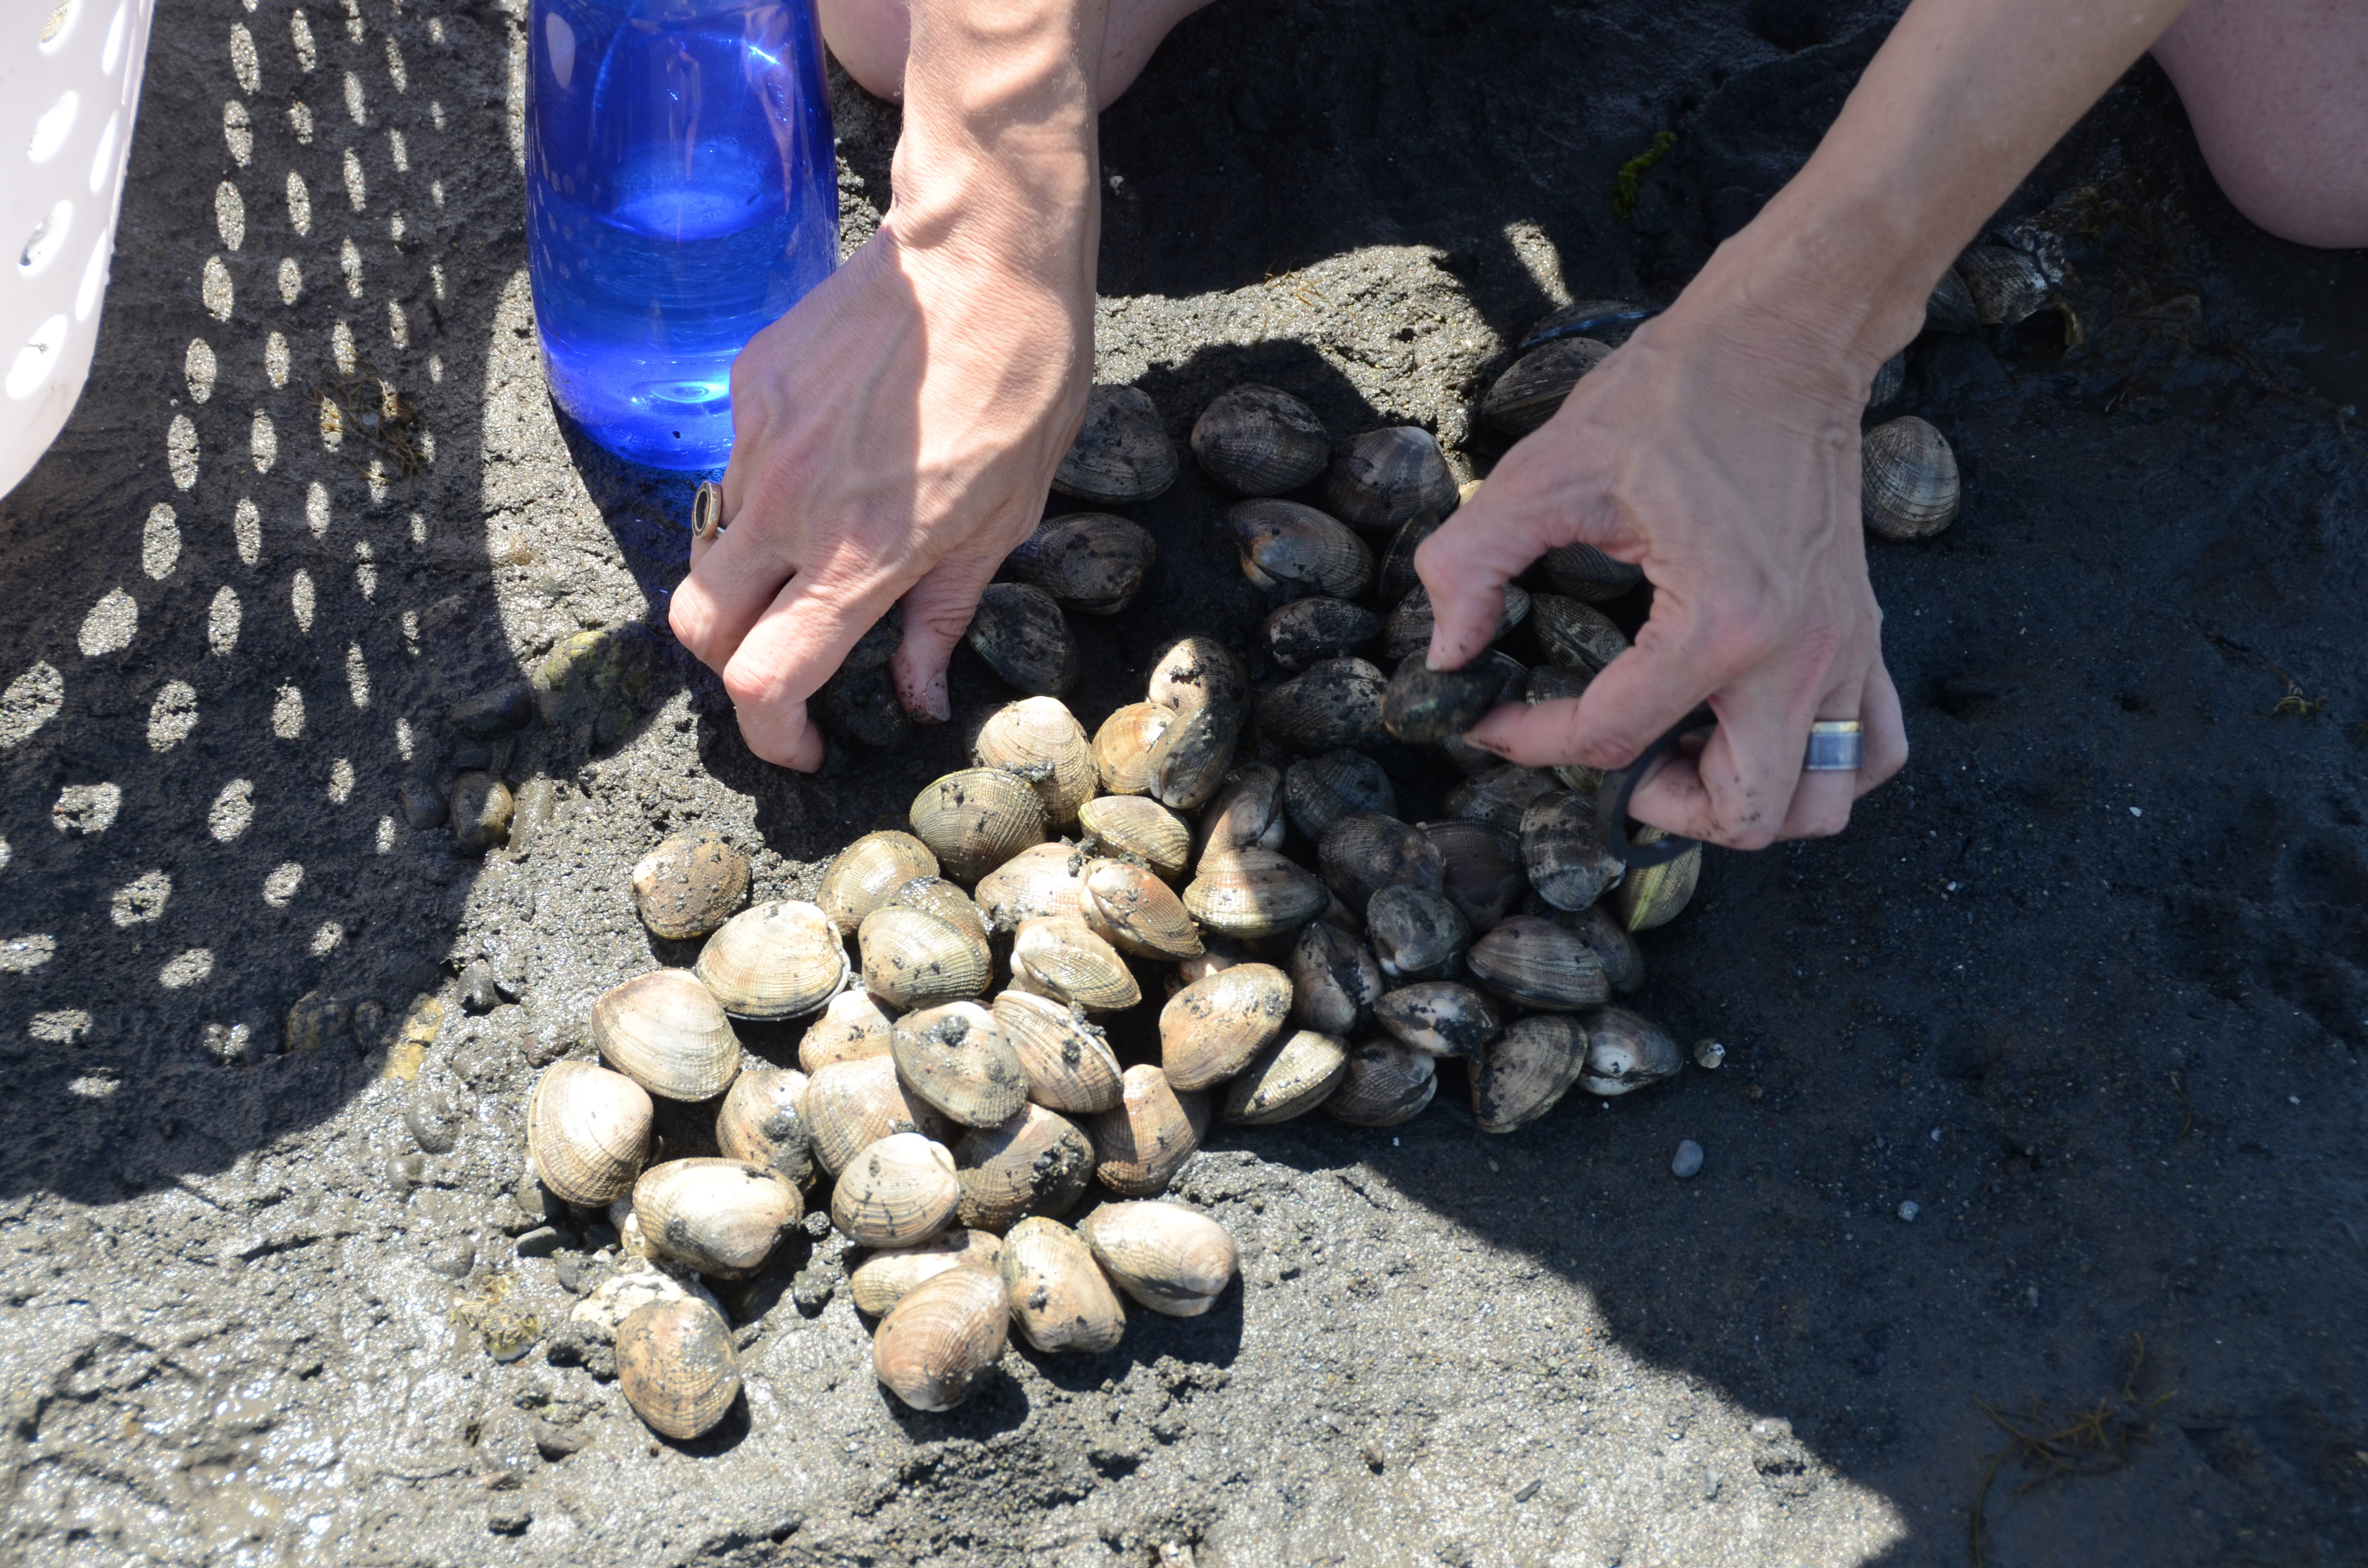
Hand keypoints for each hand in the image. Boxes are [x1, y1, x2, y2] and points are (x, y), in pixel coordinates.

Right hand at [667, 216, 1089, 770]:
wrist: (984, 250)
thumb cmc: (1021, 384)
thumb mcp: (1005, 520)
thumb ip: (943, 613)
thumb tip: (917, 694)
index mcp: (862, 553)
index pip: (765, 679)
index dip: (771, 734)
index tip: (802, 745)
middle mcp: (792, 504)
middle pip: (701, 628)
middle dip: (732, 667)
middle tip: (789, 667)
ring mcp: (759, 439)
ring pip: (714, 546)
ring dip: (752, 575)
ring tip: (823, 550)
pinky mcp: (748, 384)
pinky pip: (735, 468)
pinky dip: (768, 493)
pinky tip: (831, 461)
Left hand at [1416, 245, 1909, 848]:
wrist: (1783, 339)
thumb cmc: (1672, 398)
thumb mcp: (1543, 471)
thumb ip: (1469, 563)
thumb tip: (1444, 654)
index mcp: (1721, 623)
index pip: (1615, 739)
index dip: (1532, 742)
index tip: (1490, 717)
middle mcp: (1799, 656)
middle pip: (1747, 814)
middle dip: (1662, 805)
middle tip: (1609, 751)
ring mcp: (1844, 652)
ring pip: (1819, 802)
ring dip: (1744, 799)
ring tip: (1679, 746)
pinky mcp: (1862, 635)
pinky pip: (1869, 750)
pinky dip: (1816, 767)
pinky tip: (1746, 727)